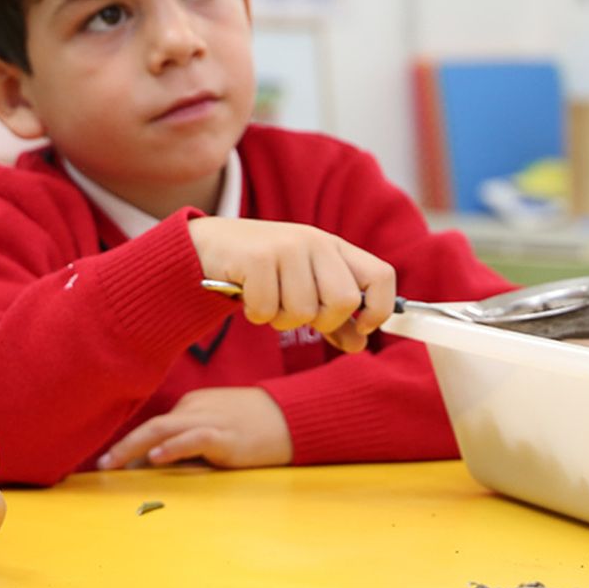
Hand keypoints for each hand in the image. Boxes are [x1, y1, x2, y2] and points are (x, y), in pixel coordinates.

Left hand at [96, 387, 290, 469]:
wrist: (292, 417)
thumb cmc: (254, 425)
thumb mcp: (216, 427)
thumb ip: (188, 441)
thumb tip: (155, 463)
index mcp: (191, 406)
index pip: (155, 425)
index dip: (131, 446)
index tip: (113, 464)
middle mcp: (196, 409)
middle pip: (152, 425)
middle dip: (123, 445)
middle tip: (102, 465)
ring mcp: (211, 421)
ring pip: (165, 429)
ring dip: (135, 448)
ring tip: (115, 464)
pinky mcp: (227, 436)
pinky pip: (195, 438)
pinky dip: (173, 447)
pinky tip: (156, 457)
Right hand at [189, 217, 394, 351]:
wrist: (206, 245)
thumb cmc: (260, 270)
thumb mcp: (302, 288)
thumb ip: (333, 318)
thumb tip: (359, 345)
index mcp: (333, 247)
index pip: (382, 276)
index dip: (379, 309)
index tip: (359, 327)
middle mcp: (315, 242)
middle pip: (345, 300)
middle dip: (323, 321)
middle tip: (298, 314)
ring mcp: (286, 247)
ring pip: (303, 311)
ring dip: (281, 319)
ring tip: (267, 301)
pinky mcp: (257, 258)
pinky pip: (267, 309)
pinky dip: (255, 314)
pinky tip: (247, 296)